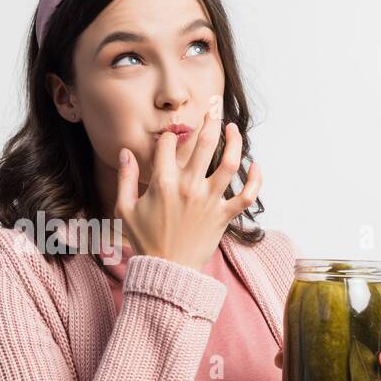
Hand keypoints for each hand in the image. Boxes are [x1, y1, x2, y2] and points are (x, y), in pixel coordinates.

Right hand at [116, 119, 261, 272]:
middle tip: (212, 110)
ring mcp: (209, 201)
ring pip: (230, 163)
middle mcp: (189, 188)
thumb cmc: (145, 240)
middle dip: (209, 121)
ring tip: (232, 128)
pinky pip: (247, 195)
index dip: (169, 136)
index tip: (170, 139)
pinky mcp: (224, 216)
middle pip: (204, 144)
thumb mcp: (125, 209)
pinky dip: (256, 180)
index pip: (169, 145)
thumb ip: (125, 178)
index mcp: (163, 184)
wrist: (167, 271)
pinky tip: (256, 165)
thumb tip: (126, 152)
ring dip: (234, 141)